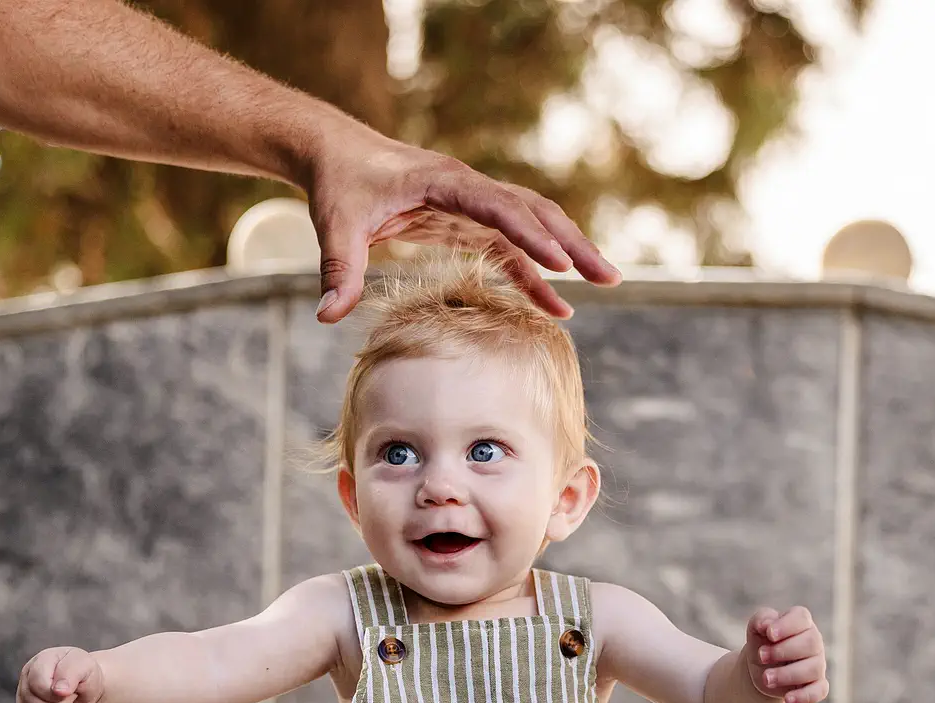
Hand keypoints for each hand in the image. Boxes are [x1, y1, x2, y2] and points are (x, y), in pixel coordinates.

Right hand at [16, 647, 104, 702]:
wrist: (87, 687)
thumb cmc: (85, 673)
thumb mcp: (85, 666)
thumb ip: (71, 673)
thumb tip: (58, 691)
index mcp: (39, 663)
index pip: (38, 685)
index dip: (56, 695)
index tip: (71, 692)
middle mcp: (26, 680)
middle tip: (71, 698)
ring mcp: (23, 698)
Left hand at [304, 123, 620, 323]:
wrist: (337, 154)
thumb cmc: (339, 183)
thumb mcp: (335, 225)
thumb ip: (337, 271)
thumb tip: (326, 316)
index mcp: (445, 181)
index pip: (499, 206)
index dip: (530, 236)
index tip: (560, 265)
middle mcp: (470, 188)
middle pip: (535, 212)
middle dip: (573, 244)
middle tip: (608, 277)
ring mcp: (474, 205)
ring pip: (535, 226)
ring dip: (569, 254)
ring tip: (606, 283)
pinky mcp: (469, 223)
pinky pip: (512, 249)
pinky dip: (535, 276)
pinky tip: (556, 308)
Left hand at [744, 607, 827, 702]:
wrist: (762, 669)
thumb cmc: (762, 643)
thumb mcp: (756, 629)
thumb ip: (761, 620)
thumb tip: (766, 625)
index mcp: (800, 622)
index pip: (802, 618)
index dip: (786, 626)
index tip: (769, 634)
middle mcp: (814, 641)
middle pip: (811, 642)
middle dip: (783, 651)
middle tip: (762, 657)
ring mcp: (817, 664)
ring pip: (813, 668)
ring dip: (787, 674)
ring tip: (766, 678)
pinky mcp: (817, 685)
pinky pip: (819, 691)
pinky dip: (804, 696)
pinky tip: (787, 699)